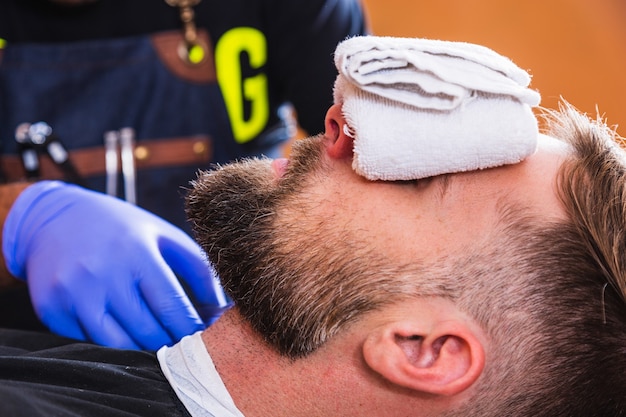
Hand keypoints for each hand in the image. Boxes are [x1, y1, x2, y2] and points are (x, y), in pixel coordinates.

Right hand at [2, 181, 230, 349]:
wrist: (56, 217)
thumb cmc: (123, 229)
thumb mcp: (165, 237)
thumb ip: (200, 271)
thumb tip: (224, 310)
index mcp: (137, 253)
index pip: (173, 308)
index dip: (193, 329)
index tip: (204, 337)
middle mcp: (102, 274)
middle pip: (149, 332)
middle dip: (172, 342)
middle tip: (182, 342)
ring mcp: (73, 294)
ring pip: (119, 345)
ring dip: (143, 348)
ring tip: (156, 339)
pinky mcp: (51, 309)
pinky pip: (89, 343)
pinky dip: (109, 342)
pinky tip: (120, 328)